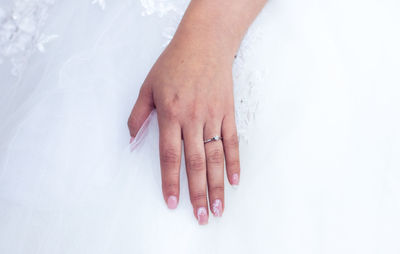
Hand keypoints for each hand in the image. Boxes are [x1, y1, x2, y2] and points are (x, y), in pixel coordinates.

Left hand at [127, 37, 239, 224]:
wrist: (205, 43)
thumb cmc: (174, 63)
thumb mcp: (148, 86)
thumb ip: (139, 114)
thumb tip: (131, 138)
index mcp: (171, 114)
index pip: (170, 155)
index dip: (171, 181)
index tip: (172, 202)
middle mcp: (193, 119)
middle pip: (195, 163)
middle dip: (197, 193)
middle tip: (202, 217)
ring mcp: (213, 116)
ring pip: (215, 157)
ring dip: (217, 184)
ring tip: (219, 207)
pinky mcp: (228, 112)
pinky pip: (233, 141)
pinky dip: (235, 161)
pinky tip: (235, 180)